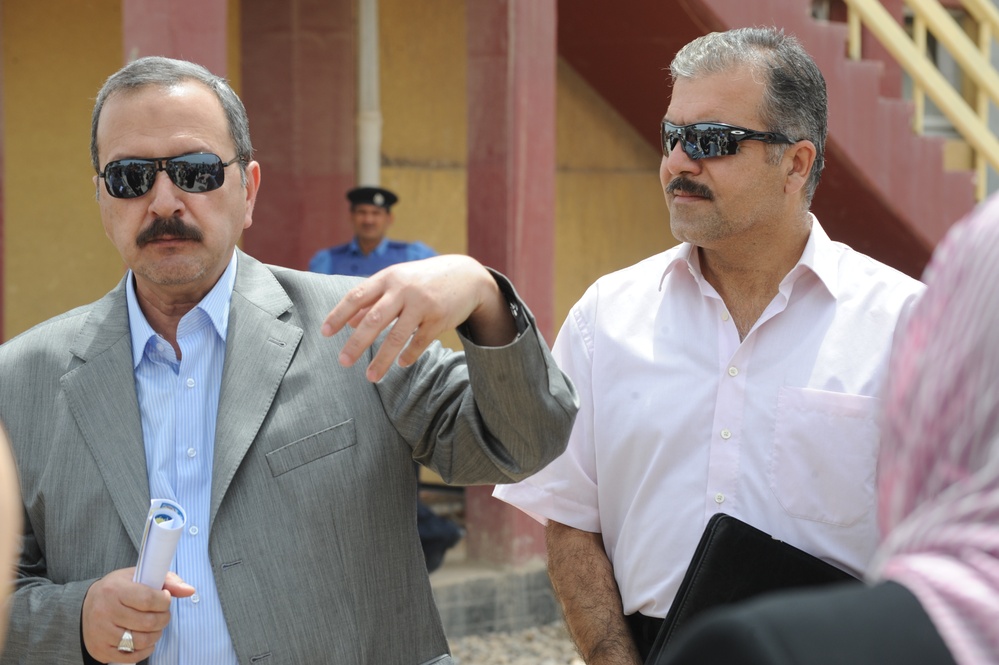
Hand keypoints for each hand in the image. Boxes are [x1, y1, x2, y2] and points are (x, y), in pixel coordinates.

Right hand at [82, 568, 194, 662]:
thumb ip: (166, 580)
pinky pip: (131, 656)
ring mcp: (102, 633)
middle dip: (163, 618)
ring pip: (141, 640)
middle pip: (148, 622)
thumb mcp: (138, 576)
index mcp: (114, 590)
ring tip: (155, 626)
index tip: (165, 598)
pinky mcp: (101, 650)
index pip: (148, 599)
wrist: (84, 607)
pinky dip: (145, 649)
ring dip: (156, 634)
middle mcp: (105, 612)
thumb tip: (190, 590)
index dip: (164, 601)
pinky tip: (145, 639)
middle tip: (162, 614)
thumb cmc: (117, 589)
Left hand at [321, 255, 517, 381]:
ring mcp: (422, 304)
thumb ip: (372, 300)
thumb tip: (347, 322)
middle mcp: (403, 289)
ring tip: (370, 377)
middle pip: (374, 319)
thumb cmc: (423, 280)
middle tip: (342, 362)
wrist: (466, 276)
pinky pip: (420, 342)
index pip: (356, 296)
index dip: (338, 315)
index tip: (324, 333)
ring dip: (382, 359)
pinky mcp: (439, 318)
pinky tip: (400, 364)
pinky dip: (408, 355)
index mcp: (388, 278)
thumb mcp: (397, 282)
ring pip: (397, 336)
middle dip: (357, 343)